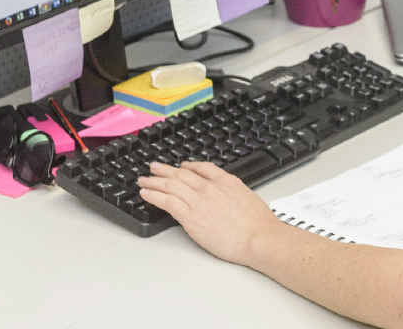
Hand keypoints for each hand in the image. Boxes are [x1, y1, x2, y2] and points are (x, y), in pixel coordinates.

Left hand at [137, 161, 276, 266]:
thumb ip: (234, 194)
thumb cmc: (257, 224)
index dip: (188, 166)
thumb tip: (229, 198)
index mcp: (225, 181)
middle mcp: (210, 188)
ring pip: (170, 185)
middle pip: (181, 174)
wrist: (257, 237)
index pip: (202, 168)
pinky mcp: (190, 217)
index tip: (182, 166)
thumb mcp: (248, 197)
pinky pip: (166, 201)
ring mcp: (198, 201)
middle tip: (154, 168)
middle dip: (165, 170)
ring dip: (154, 181)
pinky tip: (146, 194)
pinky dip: (154, 195)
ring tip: (144, 180)